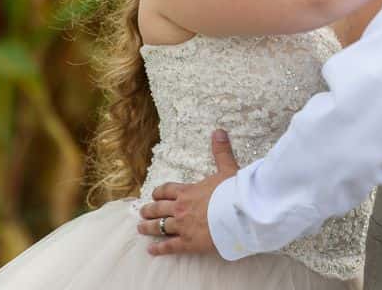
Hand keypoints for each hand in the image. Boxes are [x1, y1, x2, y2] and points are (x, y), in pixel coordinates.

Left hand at [137, 129, 237, 256]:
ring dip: (148, 227)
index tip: (154, 195)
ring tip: (141, 228)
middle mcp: (181, 208)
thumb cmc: (235, 192)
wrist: (241, 214)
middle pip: (158, 209)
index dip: (159, 192)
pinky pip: (169, 246)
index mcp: (188, 191)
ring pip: (159, 227)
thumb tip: (218, 131)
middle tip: (143, 212)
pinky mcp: (188, 242)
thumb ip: (221, 152)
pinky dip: (159, 249)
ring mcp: (182, 226)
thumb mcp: (228, 170)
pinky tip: (151, 250)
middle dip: (149, 210)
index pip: (166, 190)